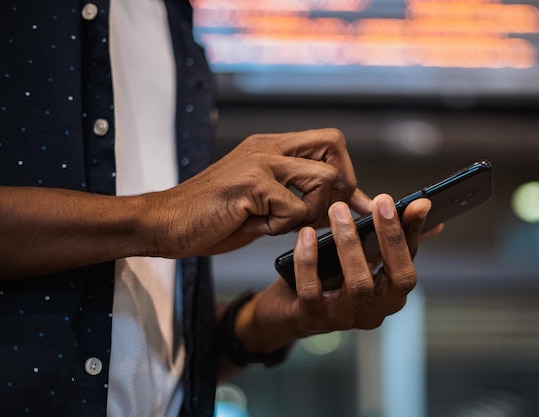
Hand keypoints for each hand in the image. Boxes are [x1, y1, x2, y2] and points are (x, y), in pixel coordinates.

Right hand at [146, 128, 369, 256]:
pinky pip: (295, 209)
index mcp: (271, 147)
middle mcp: (268, 147)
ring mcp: (260, 162)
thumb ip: (299, 199)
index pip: (328, 141)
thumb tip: (340, 208)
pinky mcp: (252, 184)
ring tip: (280, 222)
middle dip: (341, 182)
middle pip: (334, 143)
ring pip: (323, 179)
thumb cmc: (212, 216)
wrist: (165, 223)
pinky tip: (257, 226)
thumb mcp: (263, 202)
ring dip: (312, 210)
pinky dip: (282, 227)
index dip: (344, 171)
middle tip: (320, 210)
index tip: (347, 203)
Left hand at [233, 194, 442, 353]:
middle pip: (397, 278)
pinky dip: (309, 260)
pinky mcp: (312, 318)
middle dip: (392, 238)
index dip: (415, 233)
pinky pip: (312, 291)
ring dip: (349, 243)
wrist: (285, 309)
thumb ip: (388, 237)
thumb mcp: (360, 256)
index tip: (418, 204)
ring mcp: (344, 318)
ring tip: (338, 210)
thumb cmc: (328, 278)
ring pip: (358, 284)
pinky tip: (306, 234)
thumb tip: (422, 207)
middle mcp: (374, 310)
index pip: (411, 261)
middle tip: (382, 201)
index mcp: (390, 295)